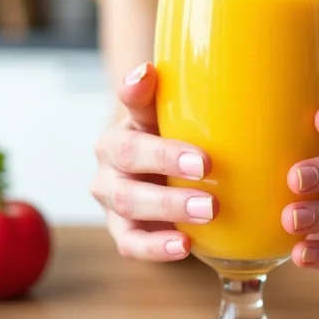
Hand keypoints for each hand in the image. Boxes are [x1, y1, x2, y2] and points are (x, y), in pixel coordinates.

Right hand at [91, 63, 217, 260]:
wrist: (156, 179)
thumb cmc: (167, 142)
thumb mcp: (165, 116)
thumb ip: (153, 96)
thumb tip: (144, 70)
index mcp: (123, 126)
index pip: (130, 109)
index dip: (145, 100)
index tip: (179, 104)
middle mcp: (109, 163)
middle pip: (129, 159)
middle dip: (167, 163)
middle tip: (207, 167)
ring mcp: (113, 200)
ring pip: (129, 204)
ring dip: (168, 207)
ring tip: (208, 209)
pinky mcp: (123, 232)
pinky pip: (132, 243)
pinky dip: (155, 248)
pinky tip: (184, 246)